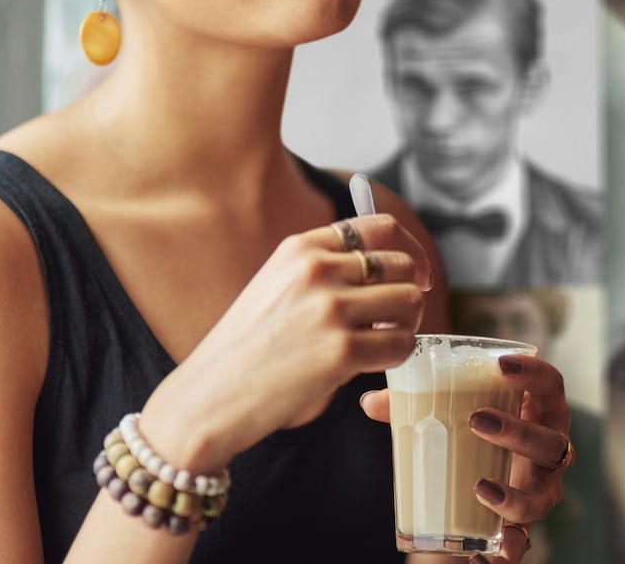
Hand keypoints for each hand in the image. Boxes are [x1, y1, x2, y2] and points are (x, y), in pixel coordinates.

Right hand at [140, 214, 433, 471]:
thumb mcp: (275, 284)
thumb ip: (322, 268)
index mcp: (300, 248)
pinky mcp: (341, 351)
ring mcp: (330, 309)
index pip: (381, 228)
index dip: (409, 250)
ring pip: (410, 301)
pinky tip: (373, 364)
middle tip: (395, 319)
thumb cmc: (244, 348)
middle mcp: (317, 270)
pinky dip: (397, 356)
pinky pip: (402, 345)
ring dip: (406, 325)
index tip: (415, 273)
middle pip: (401, 266)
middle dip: (408, 292)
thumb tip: (384, 264)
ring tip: (382, 341)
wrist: (209, 396)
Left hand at [361, 354, 570, 563]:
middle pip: (551, 441)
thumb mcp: (445, 416)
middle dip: (517, 431)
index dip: (533, 372)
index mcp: (536, 411)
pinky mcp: (524, 524)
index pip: (550, 384)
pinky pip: (523, 541)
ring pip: (544, 494)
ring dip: (515, 495)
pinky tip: (490, 551)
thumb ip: (411, 406)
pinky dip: (508, 548)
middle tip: (476, 421)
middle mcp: (548, 450)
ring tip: (480, 489)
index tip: (500, 366)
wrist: (476, 484)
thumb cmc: (470, 435)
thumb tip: (369, 402)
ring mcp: (540, 489)